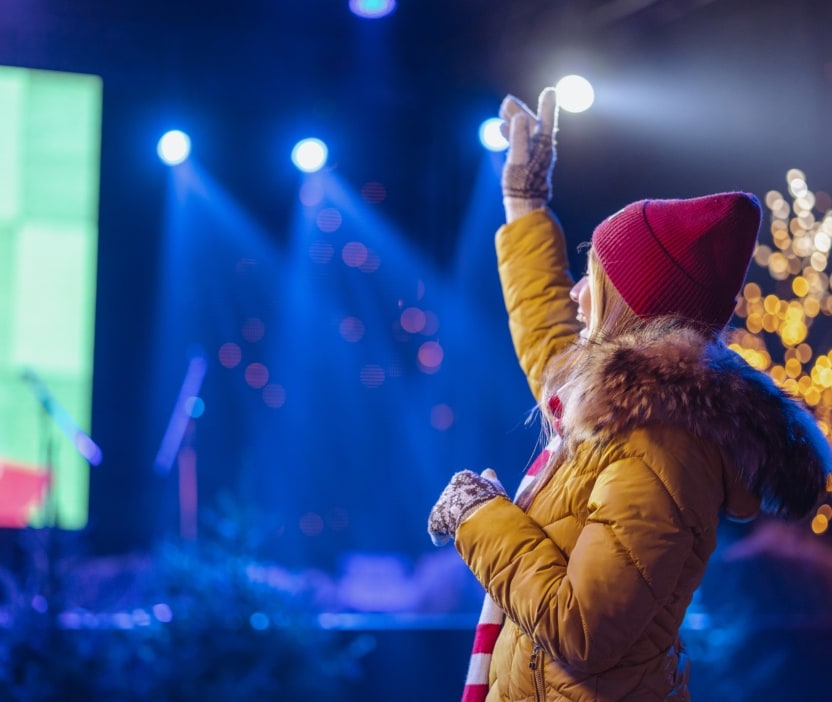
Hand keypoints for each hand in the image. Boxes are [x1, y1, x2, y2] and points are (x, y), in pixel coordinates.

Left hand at [427, 469, 507, 545]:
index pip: (467, 486)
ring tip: (463, 532)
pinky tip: (447, 540)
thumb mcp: (495, 487)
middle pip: (455, 500)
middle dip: (461, 510)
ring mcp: (441, 504)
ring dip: (451, 523)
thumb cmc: (490, 502)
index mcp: (463, 478)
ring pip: (445, 514)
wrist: (479, 518)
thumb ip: (491, 479)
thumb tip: (488, 472)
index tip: (480, 505)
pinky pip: (436, 529)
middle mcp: (449, 488)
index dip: (474, 497)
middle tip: (473, 521)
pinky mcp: (434, 520)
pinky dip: (440, 536)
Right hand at [500, 87, 558, 216]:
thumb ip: (518, 137)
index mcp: (542, 145)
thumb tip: (520, 116)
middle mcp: (541, 148)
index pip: (546, 120)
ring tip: (502, 111)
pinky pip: (520, 141)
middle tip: (507, 101)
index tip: (551, 91)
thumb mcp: (518, 158)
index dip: (548, 105)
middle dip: (520, 111)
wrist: (524, 203)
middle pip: (531, 124)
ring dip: (514, 120)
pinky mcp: (526, 162)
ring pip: (524, 131)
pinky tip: (501, 129)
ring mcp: (534, 155)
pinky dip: (511, 133)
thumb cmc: (521, 183)